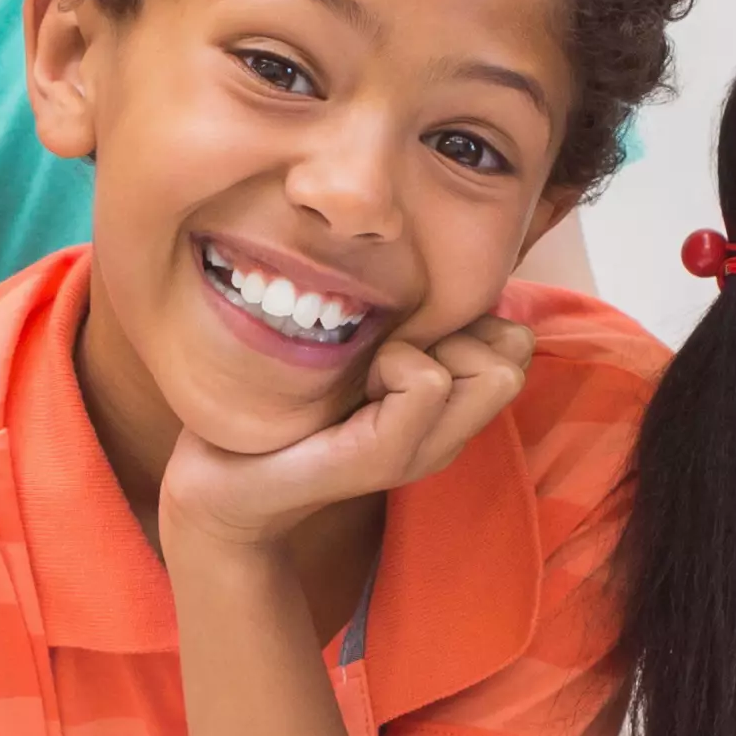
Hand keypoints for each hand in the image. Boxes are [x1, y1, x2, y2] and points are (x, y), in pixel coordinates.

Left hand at [153, 315, 537, 555]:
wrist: (219, 481)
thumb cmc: (282, 405)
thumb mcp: (355, 347)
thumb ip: (403, 318)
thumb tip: (434, 254)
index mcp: (444, 406)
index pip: (516, 337)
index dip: (469, 313)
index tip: (401, 328)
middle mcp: (446, 433)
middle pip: (515, 352)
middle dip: (461, 328)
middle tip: (387, 348)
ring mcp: (422, 451)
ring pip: (495, 371)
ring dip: (432, 347)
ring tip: (373, 367)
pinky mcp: (383, 459)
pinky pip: (430, 383)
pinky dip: (397, 364)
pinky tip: (358, 382)